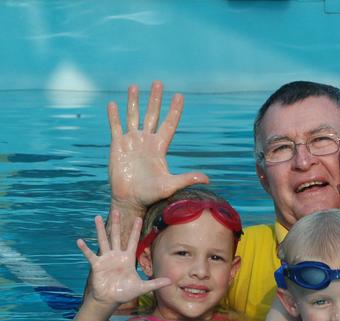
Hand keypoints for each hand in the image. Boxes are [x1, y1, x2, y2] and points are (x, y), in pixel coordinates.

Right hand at [77, 211, 170, 306]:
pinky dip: (85, 249)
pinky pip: (90, 255)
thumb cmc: (125, 292)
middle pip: (116, 236)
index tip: (138, 217)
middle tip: (116, 210)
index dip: (135, 229)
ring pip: (103, 241)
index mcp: (128, 258)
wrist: (110, 300)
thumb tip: (170, 281)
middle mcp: (116, 255)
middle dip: (116, 223)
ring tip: (96, 217)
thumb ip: (155, 283)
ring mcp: (106, 259)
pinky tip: (80, 241)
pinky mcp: (97, 265)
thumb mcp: (142, 287)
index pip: (132, 240)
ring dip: (100, 229)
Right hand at [108, 81, 208, 211]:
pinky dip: (114, 116)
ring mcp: (132, 141)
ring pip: (133, 116)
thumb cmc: (151, 194)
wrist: (130, 199)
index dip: (174, 110)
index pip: (169, 124)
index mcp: (160, 147)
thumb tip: (207, 178)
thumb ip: (186, 178)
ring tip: (134, 86)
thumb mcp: (170, 185)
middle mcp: (146, 140)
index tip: (179, 95)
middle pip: (152, 115)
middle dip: (155, 99)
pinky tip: (112, 104)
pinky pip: (115, 127)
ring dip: (134, 102)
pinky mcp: (117, 146)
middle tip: (158, 83)